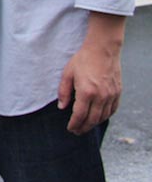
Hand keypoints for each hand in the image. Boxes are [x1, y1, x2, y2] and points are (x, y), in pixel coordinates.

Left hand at [58, 12, 124, 134]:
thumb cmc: (83, 60)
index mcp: (86, 92)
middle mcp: (101, 96)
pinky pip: (112, 110)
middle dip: (83, 128)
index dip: (74, 124)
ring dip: (94, 124)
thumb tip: (62, 107)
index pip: (80, 115)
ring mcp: (111, 95)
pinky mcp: (118, 92)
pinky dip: (105, 116)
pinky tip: (99, 117)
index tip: (70, 129)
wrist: (103, 50)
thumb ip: (64, 92)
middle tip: (77, 132)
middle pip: (92, 119)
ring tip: (86, 126)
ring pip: (103, 116)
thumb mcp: (67, 73)